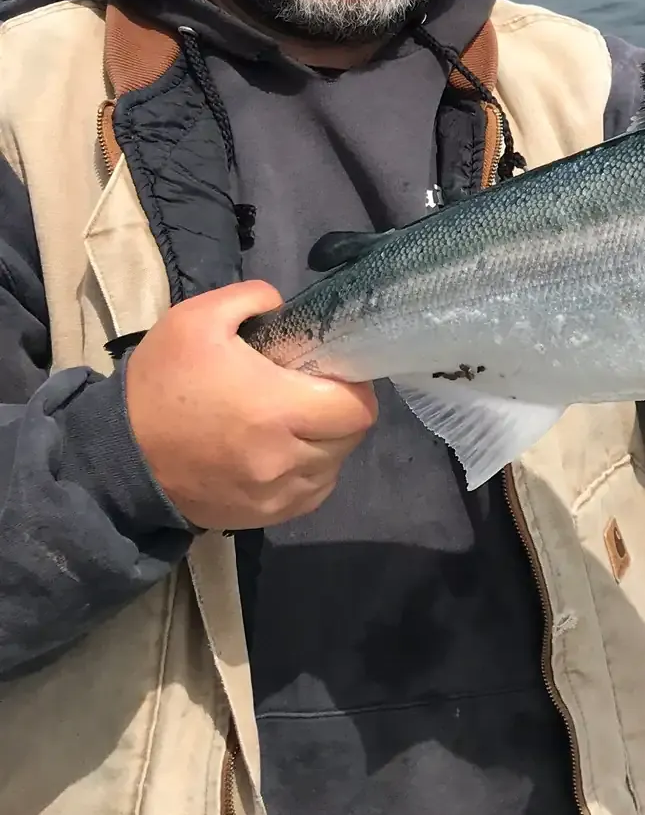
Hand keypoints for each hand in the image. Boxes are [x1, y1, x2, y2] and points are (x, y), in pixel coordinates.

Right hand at [125, 281, 377, 529]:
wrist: (118, 456)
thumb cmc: (161, 385)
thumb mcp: (196, 319)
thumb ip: (250, 297)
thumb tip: (281, 304)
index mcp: (276, 409)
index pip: (356, 409)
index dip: (355, 388)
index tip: (333, 373)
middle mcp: (284, 459)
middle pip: (349, 439)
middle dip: (342, 412)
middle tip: (316, 393)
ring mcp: (273, 494)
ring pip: (332, 469)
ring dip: (327, 445)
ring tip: (298, 423)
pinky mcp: (260, 518)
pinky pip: (310, 496)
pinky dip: (309, 475)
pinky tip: (286, 453)